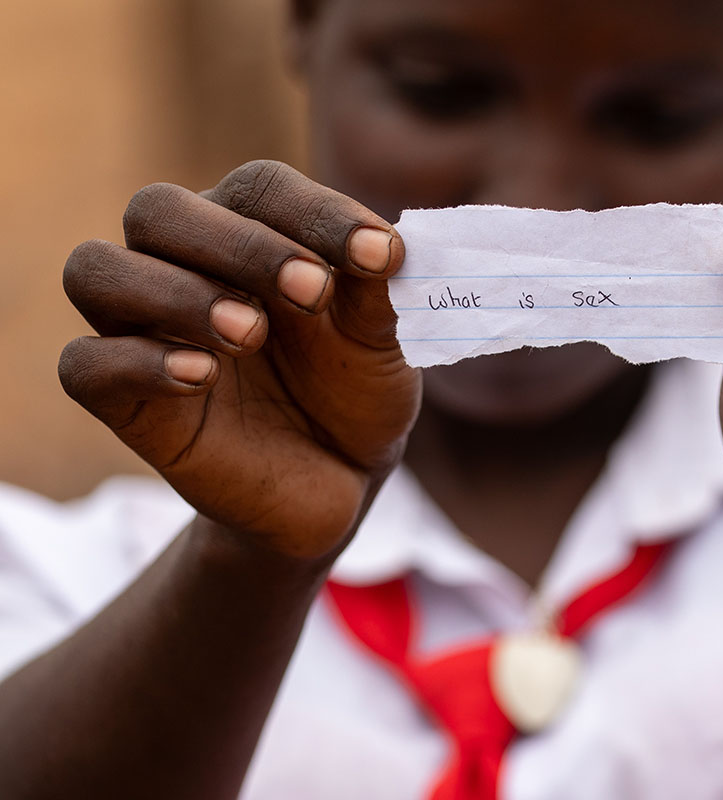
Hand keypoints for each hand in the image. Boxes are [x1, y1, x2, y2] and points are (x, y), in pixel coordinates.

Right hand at [59, 161, 418, 560]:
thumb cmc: (354, 390)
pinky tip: (203, 377)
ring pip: (96, 271)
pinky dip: (139, 362)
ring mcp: (143, 330)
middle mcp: (182, 265)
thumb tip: (386, 244)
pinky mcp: (123, 401)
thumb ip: (378, 292)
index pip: (258, 189)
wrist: (339, 479)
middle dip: (238, 244)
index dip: (317, 213)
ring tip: (250, 333)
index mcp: (250, 232)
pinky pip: (85, 366)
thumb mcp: (383, 343)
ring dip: (174, 292)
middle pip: (159, 210)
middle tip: (312, 291)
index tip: (380, 254)